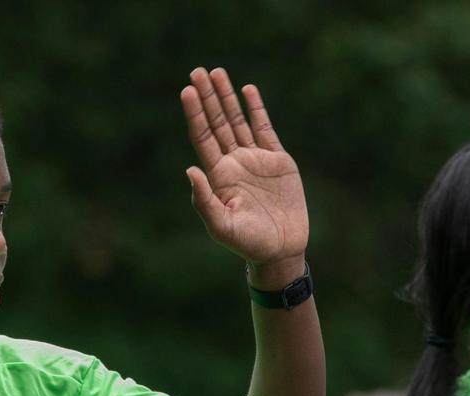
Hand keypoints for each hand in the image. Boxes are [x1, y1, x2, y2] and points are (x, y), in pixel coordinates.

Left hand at [181, 68, 307, 273]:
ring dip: (227, 97)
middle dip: (207, 97)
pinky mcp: (277, 160)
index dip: (195, 114)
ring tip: (217, 72)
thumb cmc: (249, 243)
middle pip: (217, 122)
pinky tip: (248, 90)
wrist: (281, 250)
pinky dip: (256, 108)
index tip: (187, 91)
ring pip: (238, 120)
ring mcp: (255, 159)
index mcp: (218, 175)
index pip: (202, 137)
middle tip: (197, 71)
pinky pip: (264, 128)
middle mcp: (234, 163)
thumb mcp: (222, 226)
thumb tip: (189, 171)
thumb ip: (204, 201)